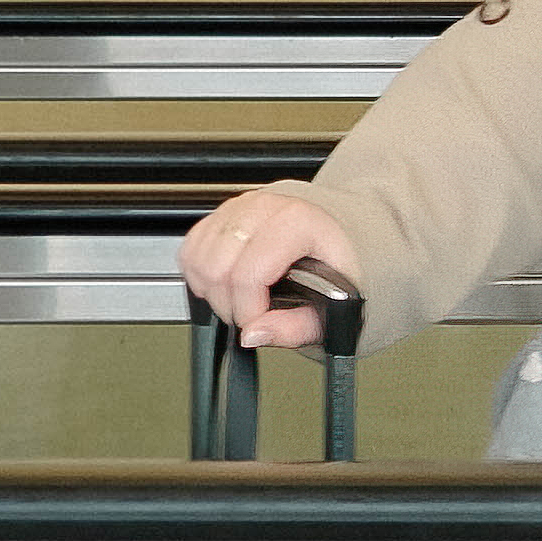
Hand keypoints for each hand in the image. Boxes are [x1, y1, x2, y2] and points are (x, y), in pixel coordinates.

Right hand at [182, 186, 359, 347]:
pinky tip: (226, 284)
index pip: (248, 273)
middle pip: (216, 267)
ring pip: (197, 256)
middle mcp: (265, 206)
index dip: (247, 311)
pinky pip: (191, 246)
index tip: (259, 324)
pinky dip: (200, 273)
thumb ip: (297, 327)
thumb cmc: (346, 264)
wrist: (349, 233)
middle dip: (227, 304)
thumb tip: (253, 334)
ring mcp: (241, 206)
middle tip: (251, 315)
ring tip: (241, 300)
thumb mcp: (336, 307)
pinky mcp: (224, 212)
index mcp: (298, 221)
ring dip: (211, 290)